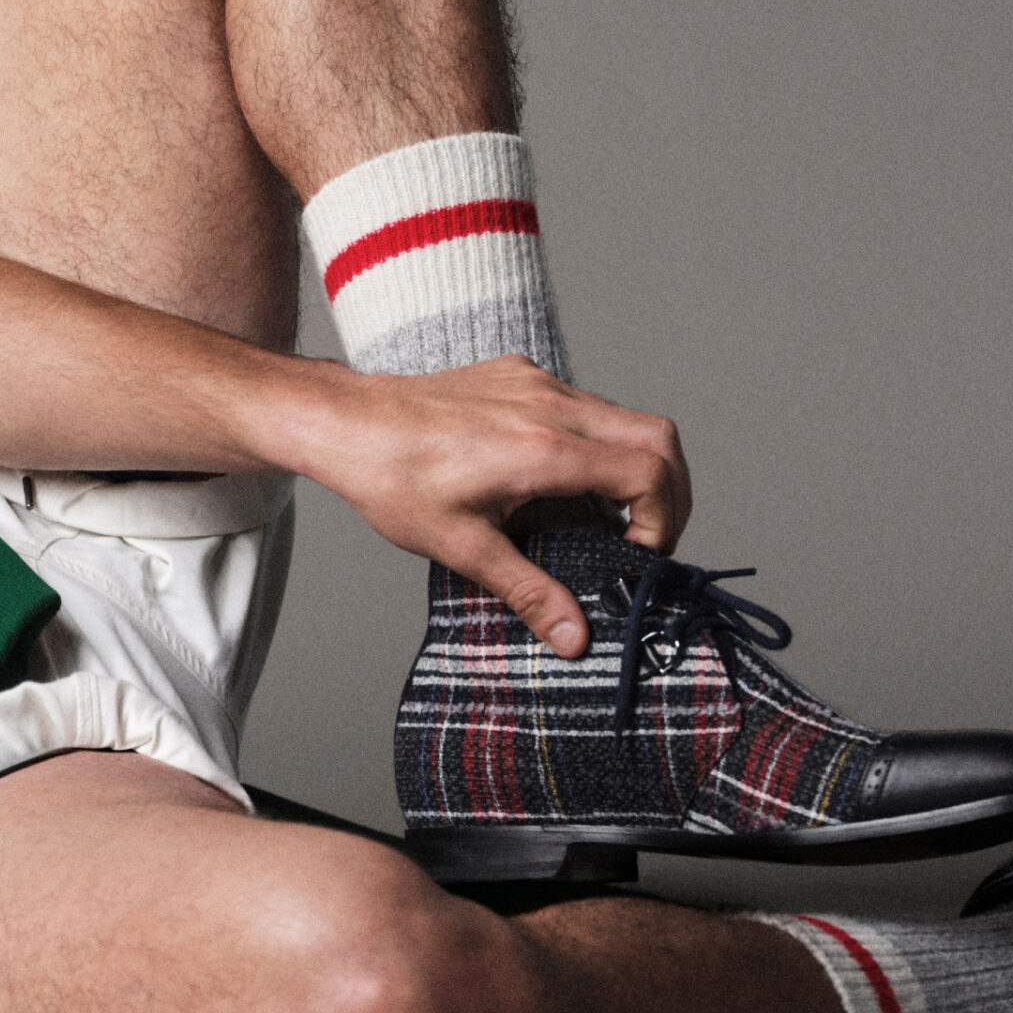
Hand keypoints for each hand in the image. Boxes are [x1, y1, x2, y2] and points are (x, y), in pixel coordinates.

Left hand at [290, 355, 690, 657]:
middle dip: (668, 493)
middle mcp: (549, 405)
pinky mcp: (517, 374)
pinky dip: (594, 443)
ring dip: (631, 467)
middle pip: (658, 438)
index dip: (663, 520)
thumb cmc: (391, 479)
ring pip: (624, 417)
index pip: (650, 472)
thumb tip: (575, 637)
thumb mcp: (461, 546)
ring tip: (600, 518)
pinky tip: (558, 480)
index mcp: (543, 448)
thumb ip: (527, 590)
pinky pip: (583, 404)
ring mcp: (535, 383)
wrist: (343, 423)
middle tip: (643, 539)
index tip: (634, 554)